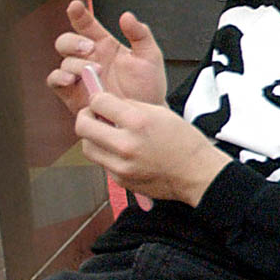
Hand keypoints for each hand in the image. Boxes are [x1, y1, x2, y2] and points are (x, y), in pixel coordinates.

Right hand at [46, 1, 166, 114]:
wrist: (144, 114)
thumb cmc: (147, 85)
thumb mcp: (150, 56)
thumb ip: (140, 34)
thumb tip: (126, 16)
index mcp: (105, 45)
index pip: (86, 25)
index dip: (79, 15)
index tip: (75, 6)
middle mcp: (88, 58)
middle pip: (66, 42)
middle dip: (73, 42)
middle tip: (89, 48)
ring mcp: (79, 76)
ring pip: (63, 62)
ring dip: (75, 64)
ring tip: (95, 71)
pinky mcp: (72, 93)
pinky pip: (55, 82)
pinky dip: (59, 78)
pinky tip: (71, 80)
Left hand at [77, 92, 231, 205]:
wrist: (197, 173)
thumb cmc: (185, 144)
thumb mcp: (162, 114)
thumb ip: (132, 107)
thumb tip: (110, 104)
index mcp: (139, 122)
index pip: (99, 103)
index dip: (98, 99)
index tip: (100, 101)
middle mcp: (126, 144)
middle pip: (83, 126)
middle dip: (86, 116)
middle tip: (93, 115)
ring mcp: (121, 165)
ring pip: (87, 146)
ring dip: (92, 137)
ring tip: (107, 134)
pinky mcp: (120, 180)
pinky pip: (102, 162)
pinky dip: (107, 154)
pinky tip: (122, 152)